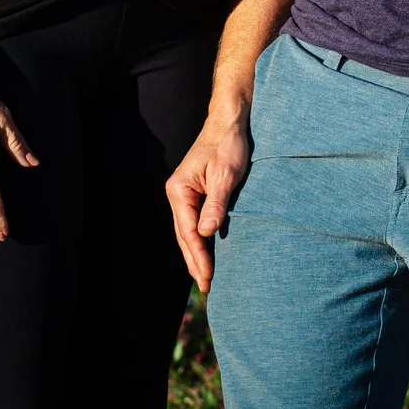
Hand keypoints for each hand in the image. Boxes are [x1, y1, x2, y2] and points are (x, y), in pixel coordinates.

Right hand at [166, 105, 252, 292]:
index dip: (198, 255)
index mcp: (179, 190)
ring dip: (197, 254)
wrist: (230, 122)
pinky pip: (196, 222)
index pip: (188, 230)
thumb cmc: (228, 145)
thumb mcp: (226, 175)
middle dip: (195, 261)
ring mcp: (186, 194)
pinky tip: (208, 253)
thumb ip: (216, 204)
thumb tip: (206, 233)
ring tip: (205, 277)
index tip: (208, 275)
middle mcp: (178, 193)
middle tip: (207, 286)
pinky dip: (201, 240)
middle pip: (185, 235)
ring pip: (189, 231)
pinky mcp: (197, 193)